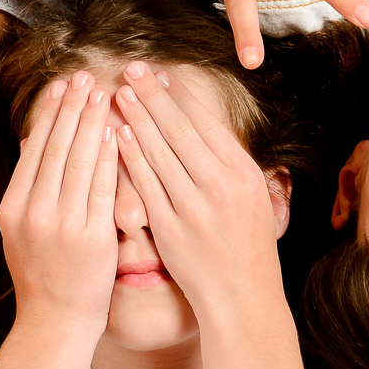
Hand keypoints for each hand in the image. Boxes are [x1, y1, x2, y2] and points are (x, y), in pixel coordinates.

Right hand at [0, 74, 119, 329]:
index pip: (35, 149)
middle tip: (84, 76)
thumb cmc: (43, 274)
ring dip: (91, 123)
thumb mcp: (20, 230)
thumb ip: (27, 187)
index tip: (62, 85)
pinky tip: (116, 132)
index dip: (50, 114)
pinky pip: (102, 187)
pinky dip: (109, 157)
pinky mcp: (92, 237)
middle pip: (55, 148)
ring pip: (78, 161)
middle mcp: (34, 212)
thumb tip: (33, 141)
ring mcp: (62, 224)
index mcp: (14, 208)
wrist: (56, 321)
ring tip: (102, 93)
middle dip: (71, 108)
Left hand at [110, 63, 285, 317]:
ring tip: (117, 93)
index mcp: (242, 172)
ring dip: (135, 118)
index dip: (179, 95)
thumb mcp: (252, 198)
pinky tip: (117, 136)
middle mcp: (220, 186)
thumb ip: (228, 164)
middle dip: (151, 95)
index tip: (159, 74)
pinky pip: (144, 186)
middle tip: (130, 69)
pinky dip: (130, 158)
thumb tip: (203, 126)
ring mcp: (193, 208)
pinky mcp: (170, 230)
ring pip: (158, 152)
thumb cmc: (247, 247)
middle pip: (179, 129)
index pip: (205, 122)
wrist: (244, 299)